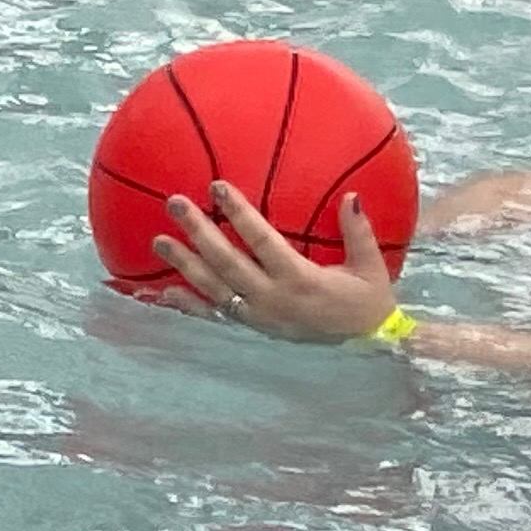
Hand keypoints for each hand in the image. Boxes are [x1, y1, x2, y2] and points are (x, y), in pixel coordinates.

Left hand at [152, 185, 400, 343]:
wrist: (365, 342)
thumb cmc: (366, 299)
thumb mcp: (370, 266)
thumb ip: (358, 231)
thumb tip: (352, 195)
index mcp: (300, 279)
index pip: (261, 240)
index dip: (237, 213)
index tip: (216, 187)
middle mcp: (272, 298)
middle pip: (226, 261)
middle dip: (198, 231)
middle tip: (174, 204)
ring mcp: (258, 315)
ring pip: (214, 288)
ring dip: (185, 264)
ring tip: (160, 241)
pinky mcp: (252, 327)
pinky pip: (215, 316)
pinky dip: (188, 305)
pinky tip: (165, 290)